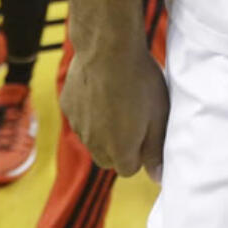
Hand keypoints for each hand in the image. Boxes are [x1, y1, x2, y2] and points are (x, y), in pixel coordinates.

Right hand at [60, 42, 168, 181]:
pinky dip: (91, 110)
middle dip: (121, 146)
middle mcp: (94, 145)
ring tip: (121, 100)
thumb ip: (157, 150)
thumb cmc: (140, 81)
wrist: (108, 49)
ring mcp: (77, 126)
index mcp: (119, 152)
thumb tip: (159, 178)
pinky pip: (80, 117)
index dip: (141, 151)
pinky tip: (103, 89)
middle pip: (108, 159)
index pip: (130, 169)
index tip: (148, 129)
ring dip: (105, 129)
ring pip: (93, 139)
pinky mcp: (67, 107)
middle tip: (136, 117)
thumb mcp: (159, 115)